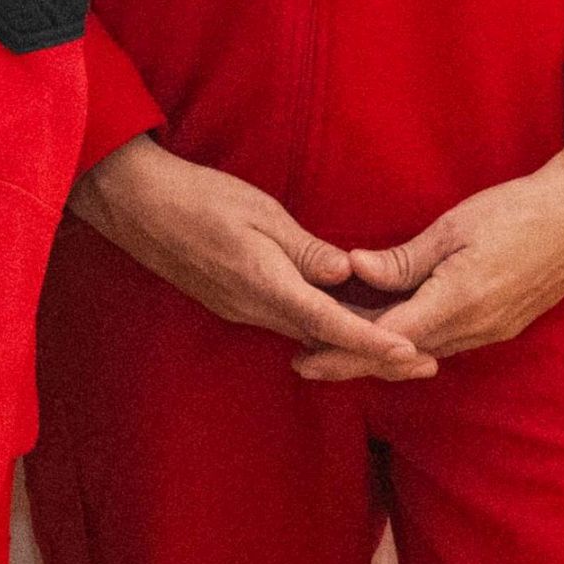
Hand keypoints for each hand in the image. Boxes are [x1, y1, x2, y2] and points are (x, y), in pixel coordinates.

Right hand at [76, 138, 432, 380]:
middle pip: (326, 341)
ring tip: (399, 348)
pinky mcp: (235, 303)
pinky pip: (289, 323)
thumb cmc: (198, 199)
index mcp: (264, 284)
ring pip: (308, 335)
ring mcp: (242, 310)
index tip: (411, 354)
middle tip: (426, 365)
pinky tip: (346, 322)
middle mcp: (254, 308)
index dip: (374, 341)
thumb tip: (346, 273)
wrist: (137, 206)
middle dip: (376, 354)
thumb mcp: (261, 213)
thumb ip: (305, 249)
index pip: (330, 322)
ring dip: (352, 344)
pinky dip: (324, 329)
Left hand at [315, 130, 563, 374]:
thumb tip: (355, 271)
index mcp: (458, 300)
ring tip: (336, 348)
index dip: (341, 351)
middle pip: (399, 355)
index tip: (304, 360)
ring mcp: (491, 331)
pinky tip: (388, 334)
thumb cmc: (520, 211)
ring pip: (423, 351)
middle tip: (305, 362)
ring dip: (381, 353)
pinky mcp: (500, 326)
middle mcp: (475, 326)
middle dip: (352, 361)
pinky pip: (446, 342)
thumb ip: (403, 259)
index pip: (386, 338)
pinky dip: (411, 342)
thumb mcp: (453, 227)